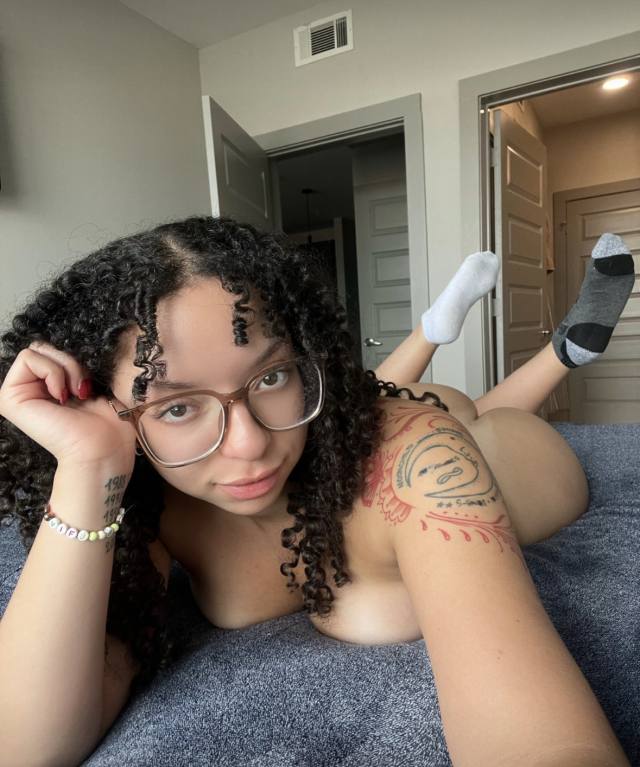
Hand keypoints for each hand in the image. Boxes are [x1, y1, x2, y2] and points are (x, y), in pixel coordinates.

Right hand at [0, 341, 136, 468]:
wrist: (103, 449)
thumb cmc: (107, 422)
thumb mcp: (92, 384)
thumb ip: (71, 367)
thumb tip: (59, 349)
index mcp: (46, 390)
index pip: (52, 351)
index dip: (73, 363)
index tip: (86, 388)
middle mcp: (29, 392)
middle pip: (43, 347)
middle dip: (69, 363)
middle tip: (80, 390)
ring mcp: (17, 395)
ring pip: (36, 350)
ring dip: (65, 368)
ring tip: (74, 395)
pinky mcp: (9, 398)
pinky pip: (27, 358)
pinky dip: (53, 372)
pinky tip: (62, 397)